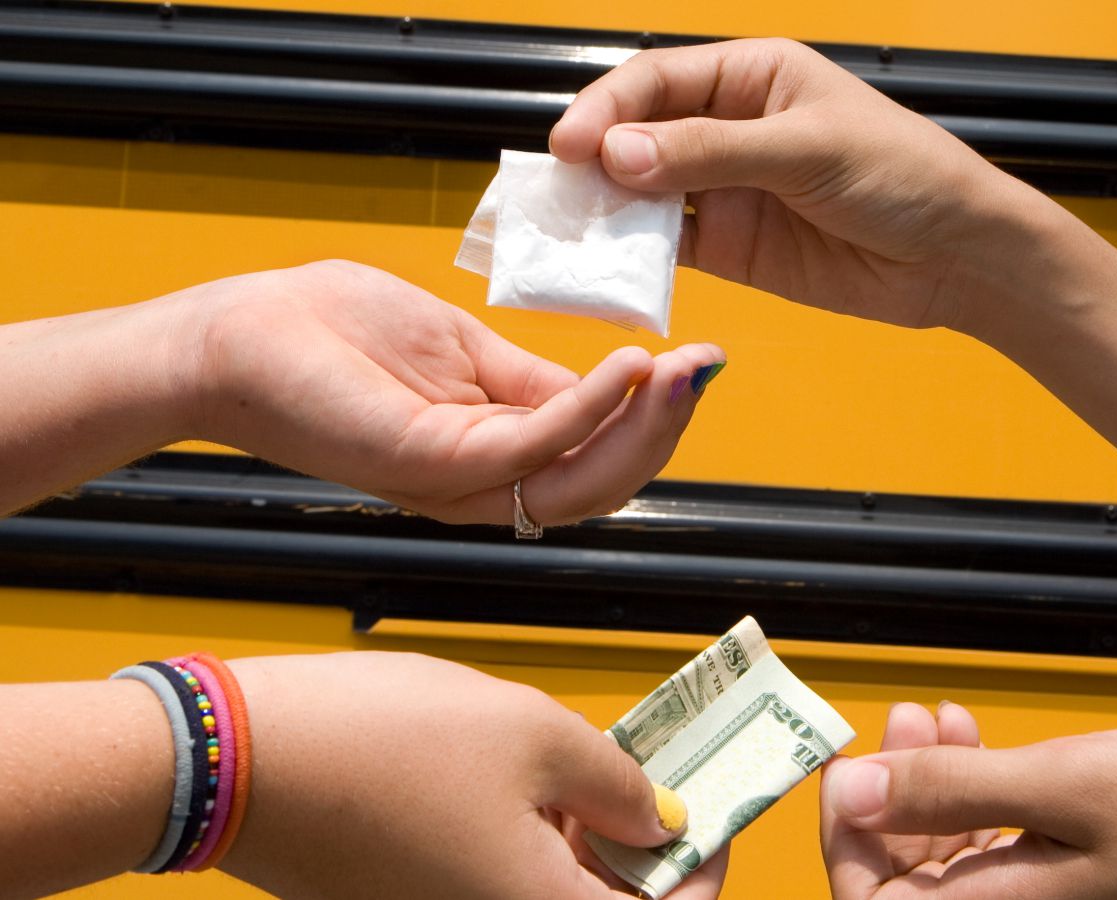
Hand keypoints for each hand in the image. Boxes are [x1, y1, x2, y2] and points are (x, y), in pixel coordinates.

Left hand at [180, 259, 723, 524]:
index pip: (593, 460)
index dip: (654, 420)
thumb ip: (533, 380)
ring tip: (681, 372)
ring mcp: (456, 480)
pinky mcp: (430, 462)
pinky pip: (533, 445)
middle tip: (705, 372)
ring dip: (643, 428)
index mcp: (490, 454)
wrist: (239, 340)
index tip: (701, 365)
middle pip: (600, 485)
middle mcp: (481, 482)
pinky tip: (626, 365)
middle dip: (664, 433)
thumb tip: (615, 382)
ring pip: (579, 481)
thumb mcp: (461, 350)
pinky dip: (589, 407)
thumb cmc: (335, 335)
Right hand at [221, 652, 726, 898]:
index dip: (703, 871)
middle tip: (658, 775)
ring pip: (548, 894)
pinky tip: (533, 780)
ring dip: (587, 841)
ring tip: (599, 765)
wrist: (243, 760)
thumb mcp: (533, 735)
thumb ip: (617, 781)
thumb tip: (660, 814)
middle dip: (644, 848)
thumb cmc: (385, 744)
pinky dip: (532, 842)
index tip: (713, 814)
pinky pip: (498, 883)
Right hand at [551, 39, 1039, 331]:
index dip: (607, 109)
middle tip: (555, 194)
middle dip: (595, 160)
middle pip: (640, 136)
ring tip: (569, 233)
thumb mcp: (806, 150)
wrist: (954, 259)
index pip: (659, 82)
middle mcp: (729, 129)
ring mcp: (727, 191)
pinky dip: (636, 257)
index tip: (571, 145)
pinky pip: (669, 248)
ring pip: (645, 194)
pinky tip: (609, 267)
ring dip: (607, 211)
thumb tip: (617, 156)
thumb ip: (711, 152)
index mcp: (751, 78)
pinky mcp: (731, 249)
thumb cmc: (901, 175)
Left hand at [820, 702, 1116, 898]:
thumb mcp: (1059, 787)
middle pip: (899, 871)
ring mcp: (1027, 890)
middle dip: (884, 791)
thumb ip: (951, 792)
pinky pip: (980, 832)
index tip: (845, 771)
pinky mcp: (1048, 863)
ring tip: (930, 717)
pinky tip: (966, 734)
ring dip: (922, 776)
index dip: (844, 839)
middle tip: (896, 723)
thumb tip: (855, 792)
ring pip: (937, 844)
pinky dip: (964, 780)